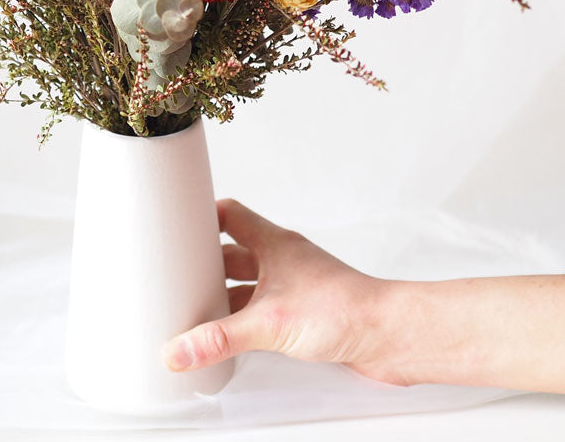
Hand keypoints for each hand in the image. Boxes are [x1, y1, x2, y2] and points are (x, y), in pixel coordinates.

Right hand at [162, 198, 395, 378]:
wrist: (389, 336)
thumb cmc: (345, 309)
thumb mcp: (269, 323)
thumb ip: (219, 338)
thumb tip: (179, 349)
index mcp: (273, 243)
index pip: (229, 214)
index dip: (202, 217)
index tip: (175, 226)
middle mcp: (283, 260)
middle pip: (233, 252)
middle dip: (205, 266)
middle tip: (175, 277)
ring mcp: (294, 286)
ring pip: (247, 284)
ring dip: (224, 296)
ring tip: (195, 310)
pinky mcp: (303, 313)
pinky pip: (262, 310)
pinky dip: (243, 320)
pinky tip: (230, 337)